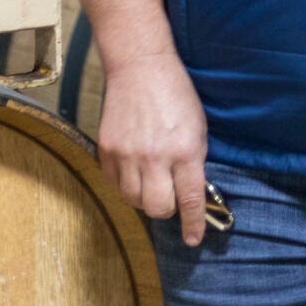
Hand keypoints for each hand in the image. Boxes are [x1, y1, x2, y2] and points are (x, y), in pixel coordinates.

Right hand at [98, 53, 210, 241]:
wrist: (140, 66)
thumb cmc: (176, 93)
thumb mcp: (198, 126)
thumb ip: (194, 161)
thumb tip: (190, 192)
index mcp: (185, 150)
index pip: (190, 200)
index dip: (193, 224)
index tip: (194, 239)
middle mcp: (156, 156)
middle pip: (158, 208)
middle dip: (167, 209)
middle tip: (170, 197)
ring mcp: (128, 154)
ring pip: (134, 201)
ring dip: (145, 199)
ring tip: (151, 182)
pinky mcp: (107, 150)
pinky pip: (115, 185)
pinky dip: (126, 186)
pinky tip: (134, 173)